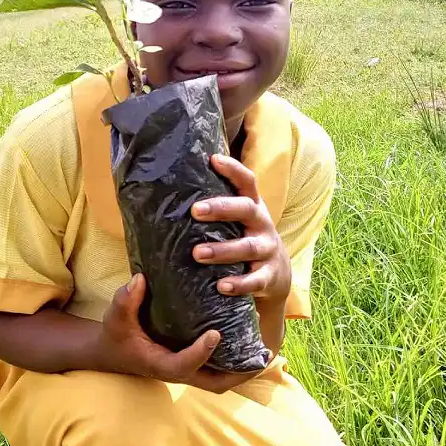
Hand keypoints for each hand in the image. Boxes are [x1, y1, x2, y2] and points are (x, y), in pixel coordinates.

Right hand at [99, 274, 262, 393]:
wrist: (111, 351)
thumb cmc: (116, 334)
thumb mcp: (115, 316)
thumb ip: (126, 299)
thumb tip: (140, 279)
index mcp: (160, 363)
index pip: (184, 365)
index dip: (201, 353)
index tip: (215, 334)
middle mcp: (177, 371)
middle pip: (214, 384)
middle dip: (240, 374)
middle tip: (261, 355)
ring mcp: (185, 370)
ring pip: (220, 380)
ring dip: (243, 371)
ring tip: (264, 352)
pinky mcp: (189, 364)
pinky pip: (217, 370)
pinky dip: (235, 363)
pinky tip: (250, 345)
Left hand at [190, 154, 291, 304]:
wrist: (278, 274)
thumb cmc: (245, 238)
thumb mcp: (238, 221)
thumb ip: (216, 209)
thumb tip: (168, 194)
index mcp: (253, 207)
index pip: (247, 182)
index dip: (233, 169)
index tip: (213, 159)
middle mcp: (262, 224)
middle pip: (246, 210)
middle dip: (222, 208)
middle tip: (195, 210)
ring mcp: (267, 250)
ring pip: (247, 247)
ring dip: (222, 250)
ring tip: (198, 253)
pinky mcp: (268, 276)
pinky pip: (255, 280)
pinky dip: (239, 283)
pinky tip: (222, 286)